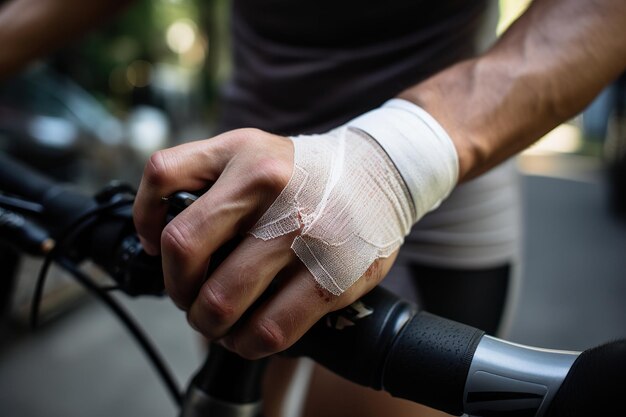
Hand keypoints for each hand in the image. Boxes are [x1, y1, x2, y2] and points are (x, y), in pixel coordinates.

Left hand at [133, 128, 395, 358]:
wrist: (381, 174)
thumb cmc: (305, 173)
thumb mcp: (252, 149)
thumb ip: (202, 177)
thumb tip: (155, 238)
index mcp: (244, 153)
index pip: (163, 176)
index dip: (144, 220)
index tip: (151, 246)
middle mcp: (271, 186)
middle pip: (183, 248)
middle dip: (177, 287)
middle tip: (190, 298)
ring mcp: (303, 231)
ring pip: (221, 300)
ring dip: (209, 323)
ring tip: (220, 321)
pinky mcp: (333, 274)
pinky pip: (269, 328)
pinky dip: (248, 342)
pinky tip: (250, 334)